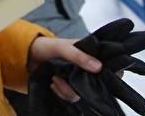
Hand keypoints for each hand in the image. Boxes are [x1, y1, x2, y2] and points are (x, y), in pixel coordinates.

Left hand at [28, 18, 144, 115]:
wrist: (24, 58)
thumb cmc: (46, 46)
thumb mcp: (62, 47)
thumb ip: (79, 56)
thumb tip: (99, 67)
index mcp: (90, 54)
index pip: (113, 63)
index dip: (119, 69)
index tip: (120, 73)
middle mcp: (87, 69)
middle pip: (103, 84)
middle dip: (98, 89)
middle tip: (89, 86)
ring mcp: (78, 81)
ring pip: (85, 94)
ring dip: (69, 89)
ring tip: (56, 78)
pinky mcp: (68, 90)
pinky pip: (71, 99)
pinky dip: (61, 92)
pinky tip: (53, 83)